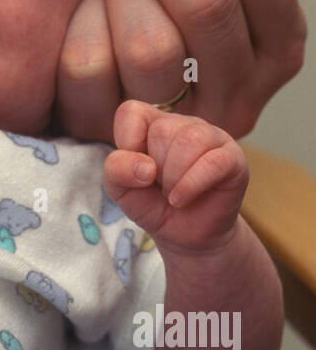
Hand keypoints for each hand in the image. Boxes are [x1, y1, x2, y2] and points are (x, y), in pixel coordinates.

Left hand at [103, 100, 248, 252]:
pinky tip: (182, 200)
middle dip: (155, 169)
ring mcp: (212, 138)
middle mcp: (184, 124)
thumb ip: (116, 169)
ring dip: (174, 177)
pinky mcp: (233, 159)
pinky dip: (191, 185)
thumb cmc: (152, 205)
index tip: (137, 169)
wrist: (184, 237)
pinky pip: (213, 162)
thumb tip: (146, 166)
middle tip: (161, 187)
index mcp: (153, 124)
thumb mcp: (120, 189)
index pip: (131, 112)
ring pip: (189, 140)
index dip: (127, 143)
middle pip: (162, 130)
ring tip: (173, 194)